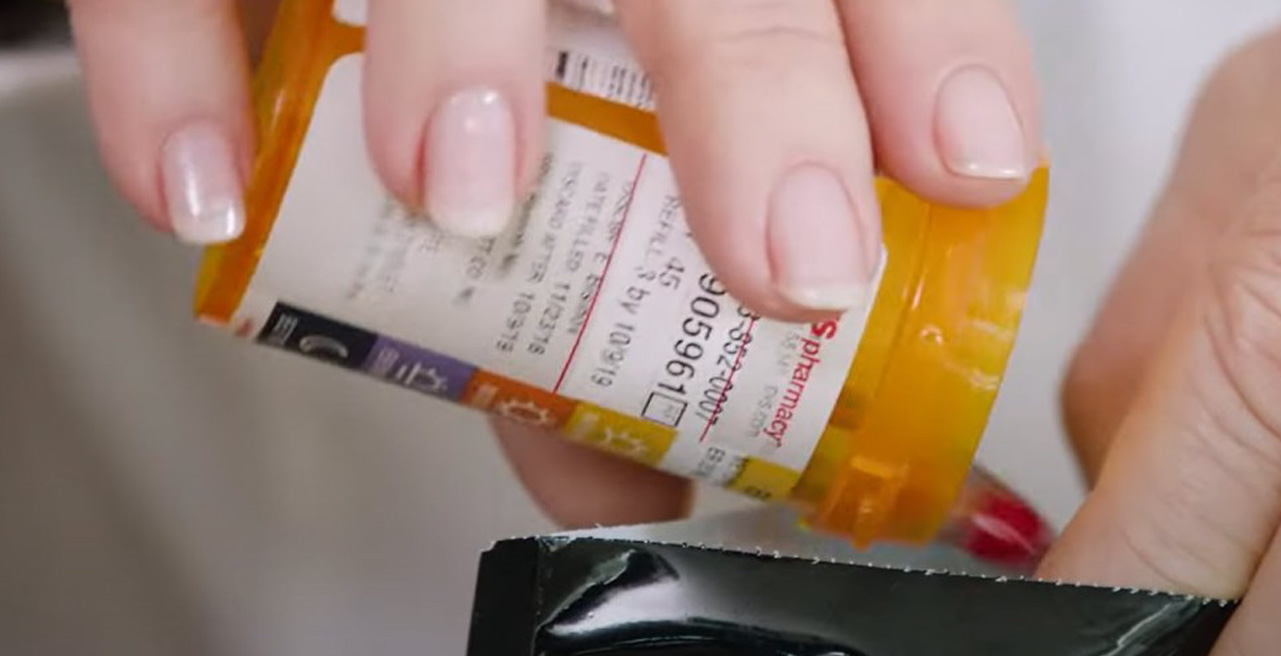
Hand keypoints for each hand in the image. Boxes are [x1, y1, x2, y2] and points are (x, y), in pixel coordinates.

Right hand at [66, 0, 1039, 524]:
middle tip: (787, 261)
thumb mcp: (618, 117)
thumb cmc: (538, 46)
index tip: (968, 166)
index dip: (929, 45)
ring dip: (458, 54)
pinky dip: (180, 69)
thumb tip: (640, 472)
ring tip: (467, 194)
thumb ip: (637, 272)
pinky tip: (215, 186)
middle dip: (755, 95)